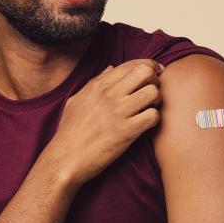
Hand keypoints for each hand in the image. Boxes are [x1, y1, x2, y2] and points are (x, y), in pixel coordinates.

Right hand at [41, 59, 162, 184]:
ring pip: (153, 92)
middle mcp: (109, 95)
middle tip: (152, 91)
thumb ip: (95, 82)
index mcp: (98, 86)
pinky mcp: (127, 130)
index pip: (131, 64)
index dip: (148, 66)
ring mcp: (119, 112)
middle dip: (155, 80)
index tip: (155, 73)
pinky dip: (155, 119)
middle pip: (145, 72)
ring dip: (157, 100)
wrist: (66, 158)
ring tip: (149, 108)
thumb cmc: (70, 131)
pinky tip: (146, 124)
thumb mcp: (77, 100)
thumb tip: (111, 68)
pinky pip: (153, 116)